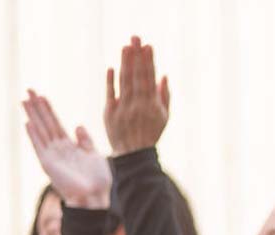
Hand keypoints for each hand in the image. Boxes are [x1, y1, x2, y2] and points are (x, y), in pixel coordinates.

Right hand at [22, 90, 111, 208]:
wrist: (96, 197)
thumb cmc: (98, 180)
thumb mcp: (94, 155)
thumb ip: (85, 141)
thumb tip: (78, 124)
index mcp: (70, 147)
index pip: (56, 123)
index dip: (49, 109)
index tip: (42, 95)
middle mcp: (58, 149)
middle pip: (45, 123)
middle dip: (37, 107)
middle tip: (28, 90)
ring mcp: (52, 156)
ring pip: (40, 131)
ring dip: (32, 116)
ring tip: (24, 100)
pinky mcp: (49, 165)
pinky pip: (39, 147)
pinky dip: (33, 135)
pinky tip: (27, 122)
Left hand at [104, 35, 169, 155]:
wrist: (134, 155)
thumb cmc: (151, 134)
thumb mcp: (164, 117)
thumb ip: (164, 96)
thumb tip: (163, 76)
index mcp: (152, 106)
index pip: (149, 79)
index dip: (149, 62)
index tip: (148, 46)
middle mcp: (137, 106)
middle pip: (136, 77)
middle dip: (136, 56)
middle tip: (135, 37)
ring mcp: (123, 109)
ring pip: (124, 82)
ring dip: (125, 63)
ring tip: (126, 46)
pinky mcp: (109, 113)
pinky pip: (110, 94)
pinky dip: (110, 80)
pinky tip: (112, 67)